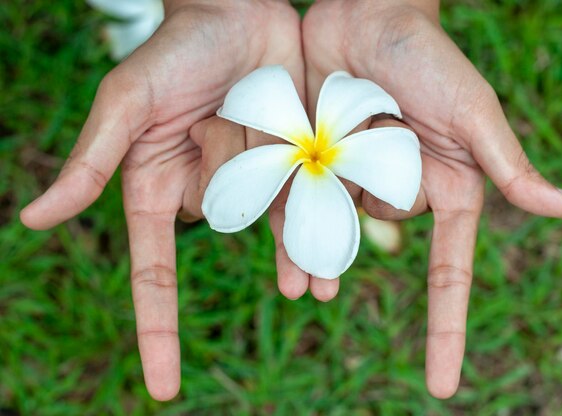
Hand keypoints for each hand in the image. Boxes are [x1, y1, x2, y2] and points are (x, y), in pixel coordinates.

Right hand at [20, 0, 302, 400]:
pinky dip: (323, 231)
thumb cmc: (176, 50)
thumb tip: (34, 218)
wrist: (241, 12)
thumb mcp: (127, 103)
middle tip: (256, 192)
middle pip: (228, 232)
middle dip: (245, 228)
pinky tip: (336, 265)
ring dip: (299, 262)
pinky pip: (308, 204)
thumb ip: (93, 160)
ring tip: (320, 291)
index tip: (162, 386)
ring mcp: (253, 177)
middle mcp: (209, 190)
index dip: (158, 329)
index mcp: (161, 187)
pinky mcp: (293, 160)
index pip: (154, 272)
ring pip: (275, 231)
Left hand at [302, 0, 561, 397]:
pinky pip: (300, 201)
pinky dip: (285, 221)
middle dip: (361, 234)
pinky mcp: (315, 159)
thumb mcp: (472, 112)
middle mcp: (398, 189)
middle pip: (379, 234)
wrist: (364, 15)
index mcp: (442, 188)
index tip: (442, 383)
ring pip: (334, 228)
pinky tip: (272, 243)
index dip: (446, 328)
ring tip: (296, 289)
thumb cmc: (427, 57)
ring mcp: (354, 176)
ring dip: (313, 256)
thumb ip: (509, 166)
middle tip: (360, 159)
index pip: (449, 273)